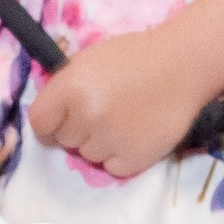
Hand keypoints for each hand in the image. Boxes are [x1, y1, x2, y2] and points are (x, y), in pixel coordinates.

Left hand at [30, 11, 223, 181]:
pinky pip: (112, 167)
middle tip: (105, 111)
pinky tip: (135, 134)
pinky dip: (120, 156)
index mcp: (70, 88)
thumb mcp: (89, 61)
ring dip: (100, 143)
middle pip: (64, 140)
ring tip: (124, 120)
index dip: (50, 122)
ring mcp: (110, 140)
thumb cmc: (134, 57)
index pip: (39, 123)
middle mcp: (87, 116)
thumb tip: (52, 118)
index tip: (61, 120)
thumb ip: (65, 88)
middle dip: (79, 129)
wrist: (183, 65)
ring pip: (88, 155)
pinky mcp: (133, 158)